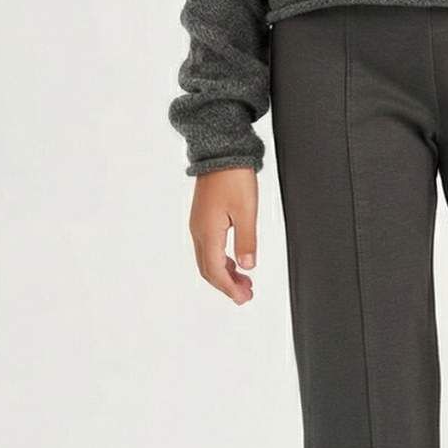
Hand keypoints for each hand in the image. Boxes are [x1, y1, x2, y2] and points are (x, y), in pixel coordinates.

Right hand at [189, 167, 259, 302]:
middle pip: (208, 269)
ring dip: (224, 273)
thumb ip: (246, 240)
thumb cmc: (234, 177)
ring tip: (244, 282)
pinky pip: (208, 247)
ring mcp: (199, 224)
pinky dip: (221, 260)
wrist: (221, 151)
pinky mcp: (203, 218)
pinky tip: (235, 262)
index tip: (244, 297)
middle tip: (246, 295)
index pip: (215, 270)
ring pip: (207, 259)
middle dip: (226, 285)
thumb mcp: (246, 210)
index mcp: (208, 231)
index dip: (229, 288)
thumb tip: (248, 267)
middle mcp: (199, 231)